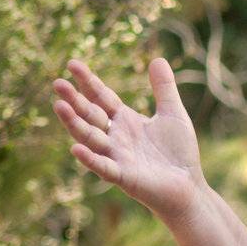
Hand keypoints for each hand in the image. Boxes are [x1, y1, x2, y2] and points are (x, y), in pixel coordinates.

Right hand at [51, 57, 207, 226]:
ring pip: (91, 138)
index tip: (71, 63)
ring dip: (74, 124)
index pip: (101, 97)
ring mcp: (117, 157)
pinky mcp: (124, 177)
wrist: (189, 187)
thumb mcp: (173, 114)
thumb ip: (164, 89)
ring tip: (59, 106)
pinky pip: (104, 168)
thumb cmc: (178, 153)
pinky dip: (91, 159)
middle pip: (91, 115)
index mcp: (125, 121)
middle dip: (74, 100)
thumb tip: (157, 58)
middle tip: (57, 83)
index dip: (88, 82)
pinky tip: (76, 148)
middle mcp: (116, 137)